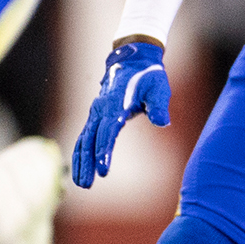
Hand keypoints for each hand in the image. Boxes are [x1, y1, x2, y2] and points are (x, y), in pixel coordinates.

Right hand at [70, 40, 170, 187]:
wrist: (134, 59)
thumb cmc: (149, 76)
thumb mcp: (158, 88)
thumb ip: (159, 105)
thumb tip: (163, 122)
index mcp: (116, 103)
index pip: (107, 132)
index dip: (104, 151)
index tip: (103, 170)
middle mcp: (101, 108)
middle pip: (90, 139)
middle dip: (87, 162)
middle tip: (86, 184)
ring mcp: (96, 112)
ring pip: (83, 139)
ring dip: (81, 161)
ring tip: (81, 184)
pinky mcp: (96, 116)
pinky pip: (85, 136)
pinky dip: (80, 153)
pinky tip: (80, 170)